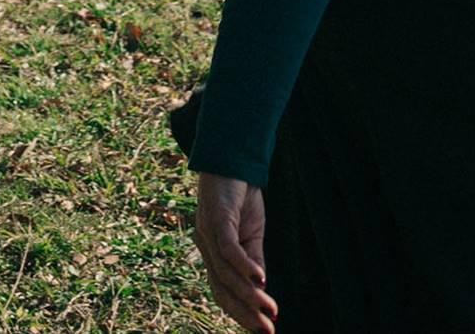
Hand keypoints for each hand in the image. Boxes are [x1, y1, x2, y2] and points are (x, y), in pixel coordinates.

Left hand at [193, 171, 276, 333]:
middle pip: (222, 289)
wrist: (233, 158)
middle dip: (245, 313)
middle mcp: (205, 246)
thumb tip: (261, 290)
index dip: (241, 312)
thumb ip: (253, 259)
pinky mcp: (216, 218)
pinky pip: (228, 249)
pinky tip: (261, 279)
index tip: (263, 329)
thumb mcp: (251, 234)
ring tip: (269, 309)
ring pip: (226, 273)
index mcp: (212, 253)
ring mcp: (207, 233)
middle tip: (267, 330)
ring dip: (249, 294)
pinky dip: (244, 266)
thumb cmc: (240, 197)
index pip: (223, 292)